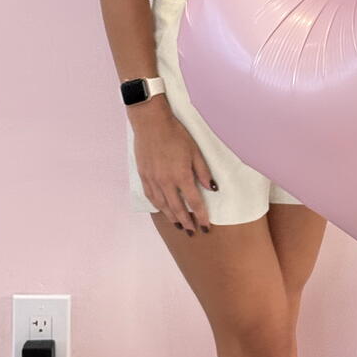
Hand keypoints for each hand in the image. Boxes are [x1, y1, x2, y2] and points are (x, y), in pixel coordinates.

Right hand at [132, 108, 215, 233]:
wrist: (152, 124)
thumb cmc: (176, 134)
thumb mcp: (195, 150)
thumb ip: (203, 171)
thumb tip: (212, 188)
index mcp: (181, 175)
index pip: (194, 202)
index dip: (201, 215)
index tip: (206, 226)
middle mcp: (166, 182)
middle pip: (178, 208)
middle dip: (187, 222)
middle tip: (193, 231)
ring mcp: (153, 180)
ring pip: (163, 206)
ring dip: (172, 217)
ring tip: (179, 225)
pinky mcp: (144, 176)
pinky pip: (152, 197)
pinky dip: (159, 207)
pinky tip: (163, 210)